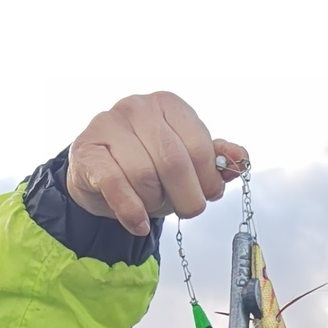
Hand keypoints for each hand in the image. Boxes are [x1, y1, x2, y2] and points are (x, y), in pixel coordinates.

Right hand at [66, 91, 248, 237]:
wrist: (99, 177)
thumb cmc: (148, 167)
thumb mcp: (187, 162)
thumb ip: (215, 160)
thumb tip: (240, 158)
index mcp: (169, 105)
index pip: (199, 146)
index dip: (208, 180)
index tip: (207, 195)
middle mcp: (138, 107)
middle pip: (173, 162)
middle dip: (185, 197)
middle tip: (185, 208)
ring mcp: (108, 125)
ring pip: (144, 176)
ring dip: (154, 202)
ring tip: (152, 203)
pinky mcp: (86, 151)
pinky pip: (115, 185)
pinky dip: (131, 211)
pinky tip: (137, 222)